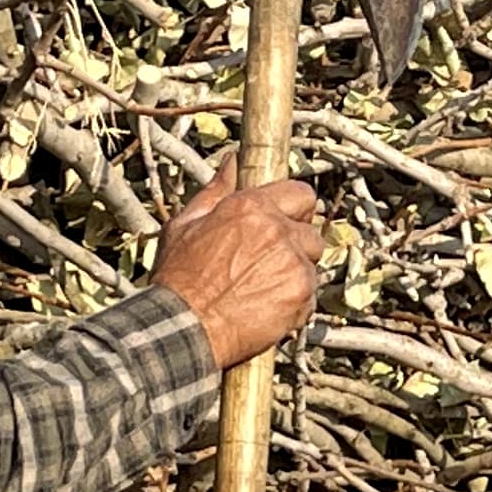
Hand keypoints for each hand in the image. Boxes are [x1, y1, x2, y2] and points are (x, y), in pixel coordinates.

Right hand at [150, 167, 325, 368]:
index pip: (301, 193)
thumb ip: (215, 191)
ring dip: (295, 275)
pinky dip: (295, 303)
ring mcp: (292, 262)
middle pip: (311, 232)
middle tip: (269, 264)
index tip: (290, 220)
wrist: (184, 328)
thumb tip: (232, 162)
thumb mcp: (185, 226)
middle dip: (297, 247)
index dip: (297, 209)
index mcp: (250, 207)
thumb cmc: (179, 281)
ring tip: (262, 288)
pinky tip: (266, 307)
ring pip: (312, 265)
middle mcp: (276, 230)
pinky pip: (311, 295)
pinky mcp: (300, 294)